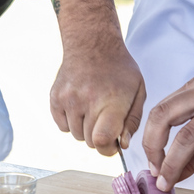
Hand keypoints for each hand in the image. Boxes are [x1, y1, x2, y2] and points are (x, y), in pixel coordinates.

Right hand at [51, 41, 145, 155]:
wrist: (92, 44)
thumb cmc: (119, 68)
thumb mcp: (138, 91)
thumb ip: (133, 121)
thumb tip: (122, 144)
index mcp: (111, 101)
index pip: (101, 140)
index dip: (108, 149)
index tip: (113, 143)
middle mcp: (87, 101)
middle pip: (89, 142)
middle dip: (100, 137)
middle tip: (105, 121)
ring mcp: (68, 99)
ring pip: (76, 135)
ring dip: (86, 129)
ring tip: (93, 110)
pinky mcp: (55, 98)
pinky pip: (63, 126)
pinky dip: (71, 122)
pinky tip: (80, 106)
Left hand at [142, 74, 193, 193]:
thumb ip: (192, 149)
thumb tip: (166, 173)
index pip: (161, 110)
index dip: (150, 138)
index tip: (152, 163)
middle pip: (166, 117)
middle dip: (155, 149)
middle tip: (156, 175)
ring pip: (189, 137)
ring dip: (174, 166)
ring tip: (169, 185)